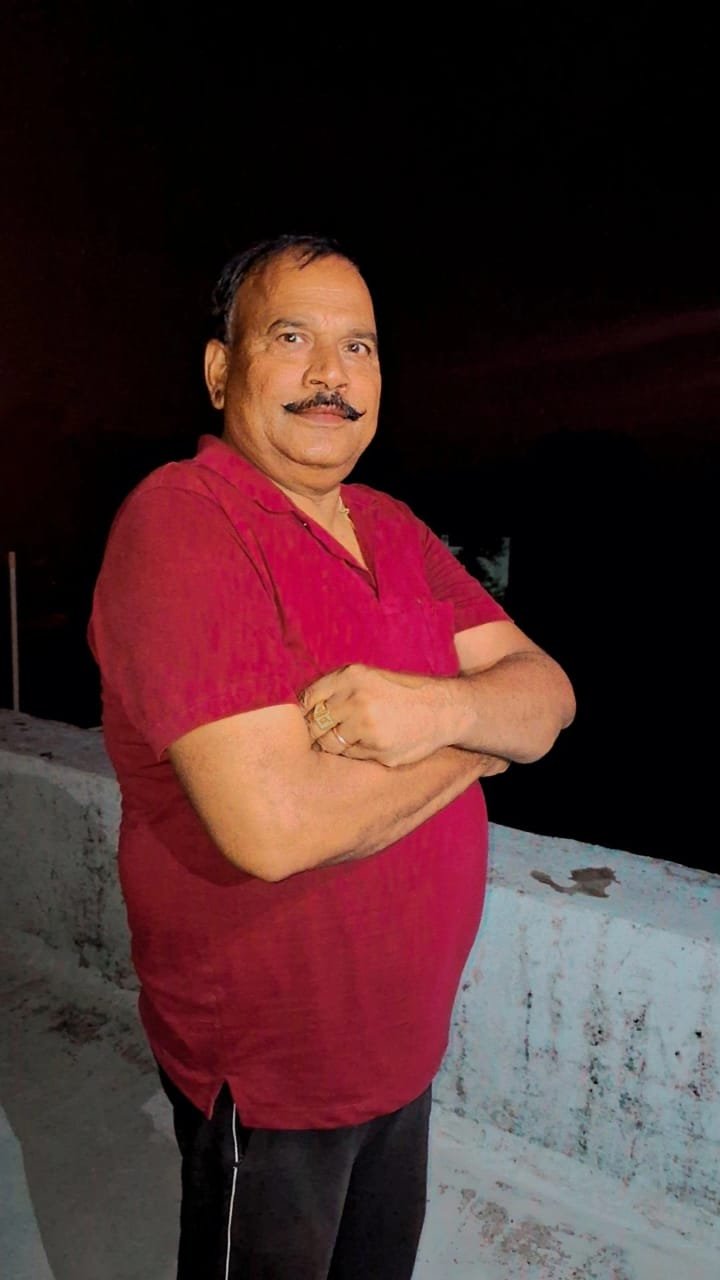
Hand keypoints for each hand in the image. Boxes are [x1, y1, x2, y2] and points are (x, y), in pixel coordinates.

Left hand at [302, 664, 453, 767]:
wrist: (443, 710)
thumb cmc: (401, 693)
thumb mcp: (369, 677)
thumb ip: (337, 688)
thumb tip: (299, 709)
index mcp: (352, 677)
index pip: (309, 699)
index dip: (306, 712)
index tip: (310, 718)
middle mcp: (357, 700)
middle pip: (315, 725)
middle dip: (318, 731)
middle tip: (327, 732)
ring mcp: (367, 727)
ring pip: (330, 744)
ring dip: (335, 744)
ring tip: (353, 737)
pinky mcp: (378, 750)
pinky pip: (350, 756)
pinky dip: (355, 753)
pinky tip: (372, 743)